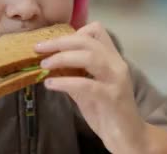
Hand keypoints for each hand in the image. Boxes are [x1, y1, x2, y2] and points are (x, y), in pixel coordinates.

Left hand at [35, 22, 146, 152]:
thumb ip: (73, 74)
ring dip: (62, 58)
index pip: (97, 30)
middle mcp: (116, 64)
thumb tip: (49, 63)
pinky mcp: (112, 97)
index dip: (73, 32)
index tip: (55, 43)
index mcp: (112, 59)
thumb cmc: (107, 112)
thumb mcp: (86, 89)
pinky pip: (86, 84)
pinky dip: (65, 82)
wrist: (127, 137)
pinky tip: (50, 85)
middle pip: (88, 41)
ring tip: (44, 65)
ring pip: (89, 57)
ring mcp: (116, 79)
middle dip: (60, 42)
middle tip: (39, 48)